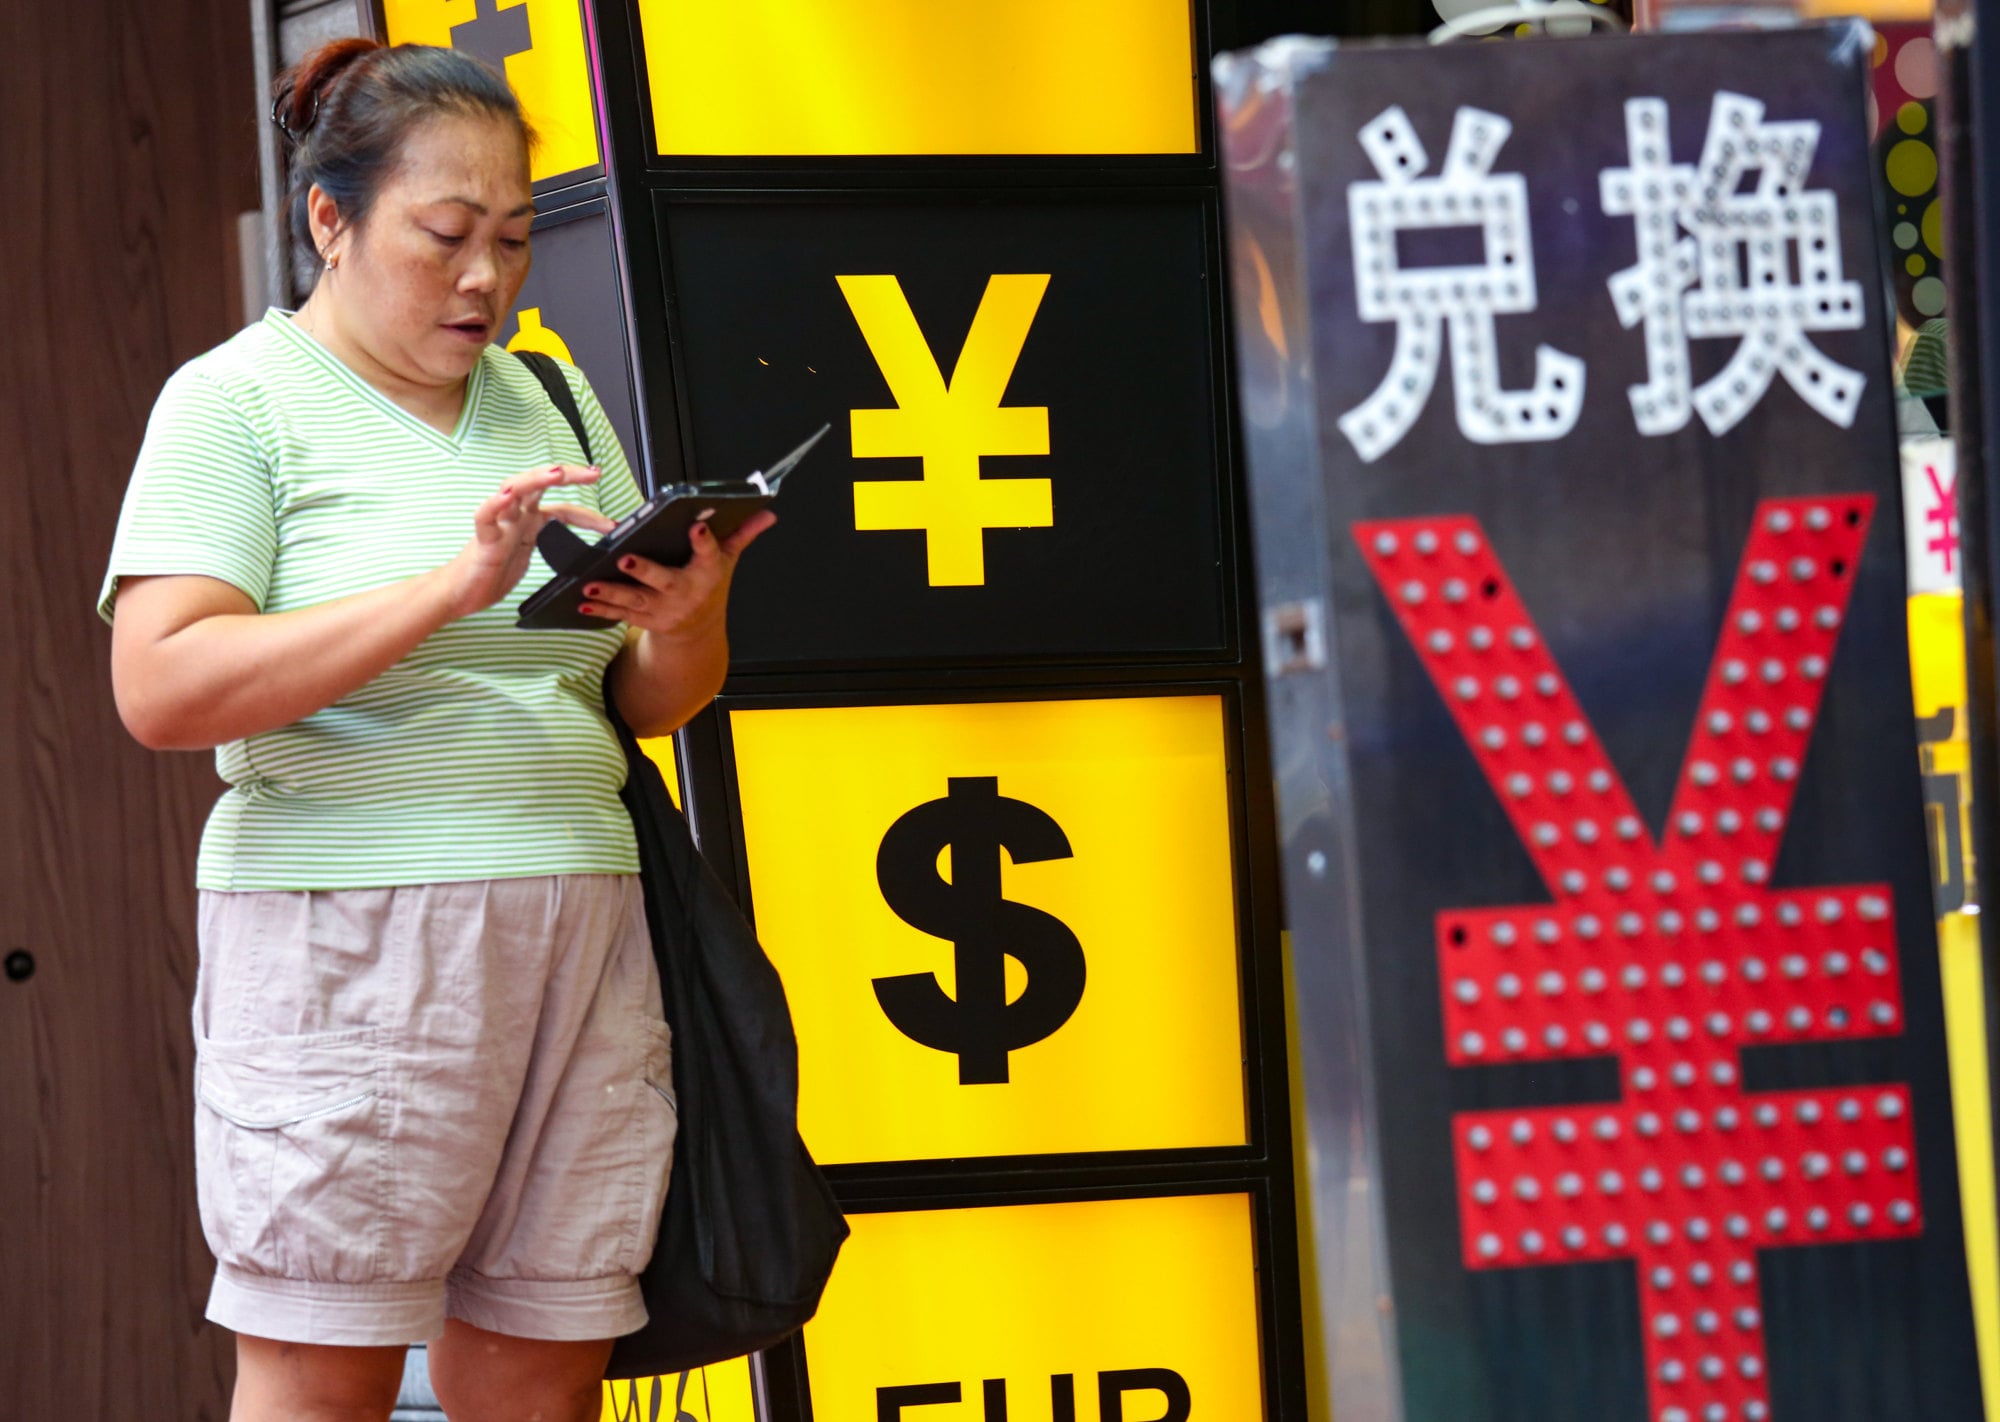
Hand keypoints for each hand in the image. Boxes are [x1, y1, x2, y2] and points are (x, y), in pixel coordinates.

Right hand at [439, 464, 610, 618]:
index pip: (563, 509)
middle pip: (541, 485)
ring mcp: (499, 525)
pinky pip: (485, 517)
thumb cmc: (492, 573)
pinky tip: (506, 496)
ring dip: (536, 479)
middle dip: (569, 475)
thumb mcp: (531, 557)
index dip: (588, 513)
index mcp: (529, 522)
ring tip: (556, 473)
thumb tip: (586, 554)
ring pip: (515, 490)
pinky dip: (493, 505)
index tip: (612, 522)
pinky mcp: (483, 540)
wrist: (460, 593)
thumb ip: (551, 546)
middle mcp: (514, 516)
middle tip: (595, 473)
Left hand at [575, 510, 776, 640]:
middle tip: (626, 558)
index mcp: (707, 572)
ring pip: (636, 600)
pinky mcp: (646, 620)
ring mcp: (665, 609)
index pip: (709, 553)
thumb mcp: (728, 560)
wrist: (698, 632)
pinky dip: (602, 609)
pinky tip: (583, 601)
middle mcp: (686, 592)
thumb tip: (767, 513)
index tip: (697, 527)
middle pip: (664, 581)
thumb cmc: (709, 586)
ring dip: (612, 593)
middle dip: (645, 571)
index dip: (704, 541)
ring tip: (590, 584)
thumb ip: (743, 533)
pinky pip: (621, 614)